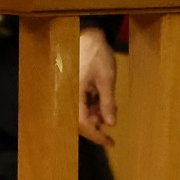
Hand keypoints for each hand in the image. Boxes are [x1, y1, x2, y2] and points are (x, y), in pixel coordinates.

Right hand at [78, 27, 117, 146]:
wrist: (88, 36)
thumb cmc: (98, 56)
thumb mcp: (107, 80)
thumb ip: (107, 102)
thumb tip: (111, 124)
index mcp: (74, 95)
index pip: (83, 124)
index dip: (97, 136)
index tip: (110, 143)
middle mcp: (67, 96)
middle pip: (80, 121)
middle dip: (97, 127)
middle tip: (111, 129)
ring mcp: (68, 92)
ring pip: (80, 113)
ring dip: (96, 115)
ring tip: (111, 108)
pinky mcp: (72, 88)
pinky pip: (80, 104)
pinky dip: (92, 106)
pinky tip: (103, 102)